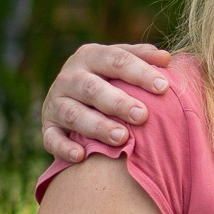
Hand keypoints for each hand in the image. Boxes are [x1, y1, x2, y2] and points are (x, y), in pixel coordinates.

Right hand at [41, 43, 174, 164]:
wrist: (74, 97)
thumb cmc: (111, 78)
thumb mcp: (123, 63)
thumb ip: (143, 58)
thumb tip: (165, 58)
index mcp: (91, 56)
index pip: (116, 60)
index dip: (140, 73)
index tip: (163, 87)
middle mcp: (69, 78)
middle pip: (92, 89)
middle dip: (118, 103)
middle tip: (142, 115)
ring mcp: (56, 103)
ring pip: (74, 114)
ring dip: (97, 127)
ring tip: (122, 138)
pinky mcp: (48, 127)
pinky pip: (52, 138)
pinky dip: (64, 147)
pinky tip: (81, 156)